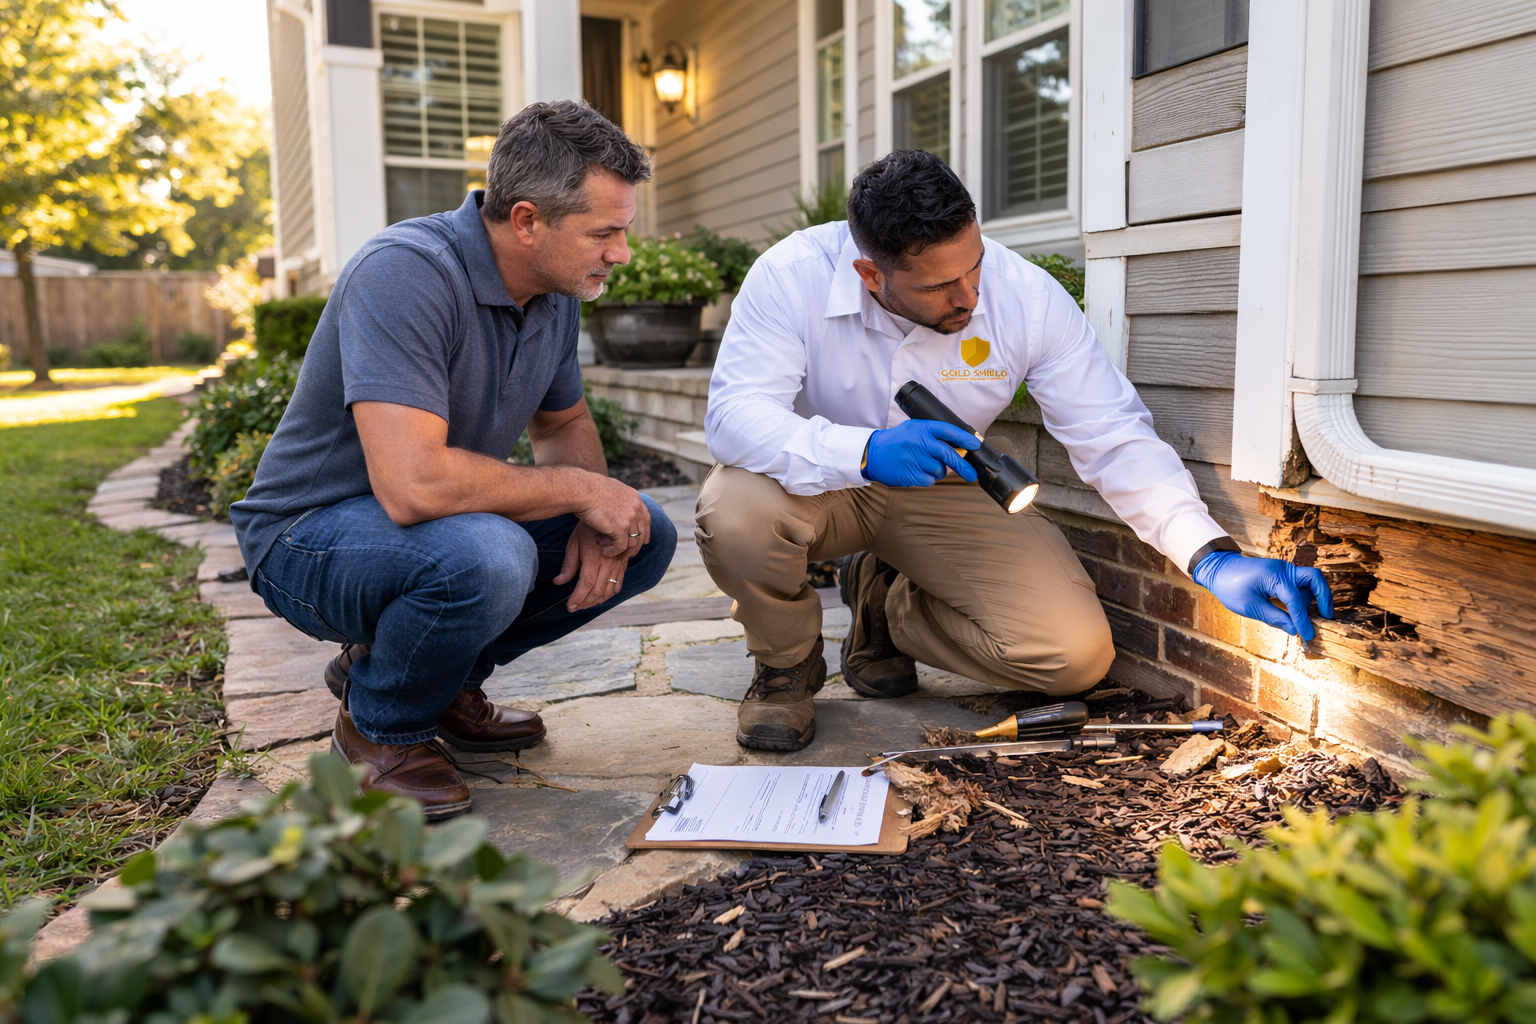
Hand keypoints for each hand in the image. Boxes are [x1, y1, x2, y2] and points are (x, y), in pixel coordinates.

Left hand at [555, 522, 632, 611]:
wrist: (609, 515)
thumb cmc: (587, 529)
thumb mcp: (574, 543)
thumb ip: (568, 565)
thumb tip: (558, 582)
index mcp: (594, 556)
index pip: (585, 584)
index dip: (577, 598)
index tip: (570, 606)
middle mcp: (608, 562)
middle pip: (597, 591)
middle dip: (585, 603)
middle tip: (575, 607)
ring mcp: (618, 564)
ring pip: (609, 591)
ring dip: (596, 602)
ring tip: (585, 604)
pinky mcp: (624, 565)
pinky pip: (618, 585)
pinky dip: (608, 595)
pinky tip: (599, 597)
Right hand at [573, 473, 650, 558]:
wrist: (584, 490)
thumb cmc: (589, 488)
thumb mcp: (611, 489)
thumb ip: (619, 497)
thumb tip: (616, 501)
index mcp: (634, 498)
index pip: (646, 518)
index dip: (646, 531)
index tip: (644, 540)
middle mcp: (635, 508)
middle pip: (642, 532)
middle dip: (637, 545)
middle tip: (629, 553)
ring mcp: (630, 519)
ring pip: (633, 542)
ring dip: (625, 551)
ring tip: (615, 554)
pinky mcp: (621, 529)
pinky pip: (621, 547)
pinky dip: (613, 552)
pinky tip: (605, 552)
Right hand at [863, 419, 979, 487]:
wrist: (871, 453)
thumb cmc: (897, 441)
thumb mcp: (914, 429)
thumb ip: (934, 435)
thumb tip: (960, 446)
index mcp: (921, 428)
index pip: (948, 431)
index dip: (964, 438)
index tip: (976, 445)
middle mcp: (918, 442)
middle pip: (948, 455)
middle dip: (963, 466)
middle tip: (971, 474)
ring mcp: (913, 459)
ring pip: (940, 470)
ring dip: (939, 472)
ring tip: (927, 466)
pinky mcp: (909, 474)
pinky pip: (930, 480)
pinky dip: (929, 479)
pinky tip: (920, 473)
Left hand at [1193, 551, 1334, 641]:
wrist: (1218, 569)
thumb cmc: (1230, 586)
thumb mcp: (1250, 607)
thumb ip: (1275, 618)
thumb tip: (1295, 630)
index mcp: (1275, 576)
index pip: (1296, 600)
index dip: (1303, 620)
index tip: (1308, 636)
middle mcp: (1284, 569)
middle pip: (1315, 579)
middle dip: (1324, 598)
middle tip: (1327, 617)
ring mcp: (1284, 570)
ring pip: (1309, 582)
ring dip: (1313, 599)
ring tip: (1311, 619)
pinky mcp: (1281, 574)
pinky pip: (1299, 584)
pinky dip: (1303, 597)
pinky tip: (1301, 612)